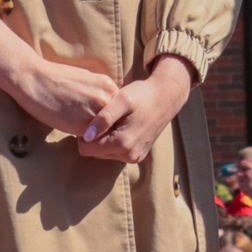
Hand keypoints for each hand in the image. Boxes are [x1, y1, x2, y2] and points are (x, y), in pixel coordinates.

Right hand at [3, 53, 122, 138]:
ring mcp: (96, 113)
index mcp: (109, 86)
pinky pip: (90, 139)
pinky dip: (84, 138)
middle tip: (93, 130)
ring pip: (103, 132)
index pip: (118, 110)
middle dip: (106, 128)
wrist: (34, 79)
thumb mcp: (87, 80)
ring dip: (96, 135)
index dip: (110, 118)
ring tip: (83, 130)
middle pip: (114, 122)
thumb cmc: (57, 79)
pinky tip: (72, 130)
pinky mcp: (82, 126)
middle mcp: (107, 99)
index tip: (101, 121)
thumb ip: (100, 93)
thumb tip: (109, 107)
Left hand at [78, 55, 193, 163]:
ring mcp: (135, 157)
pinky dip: (114, 141)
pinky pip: (115, 153)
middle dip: (95, 136)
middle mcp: (129, 155)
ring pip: (104, 153)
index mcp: (123, 143)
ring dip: (104, 139)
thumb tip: (86, 136)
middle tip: (106, 117)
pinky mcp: (138, 155)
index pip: (86, 149)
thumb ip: (103, 118)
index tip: (93, 118)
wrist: (166, 97)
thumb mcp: (121, 100)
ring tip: (115, 121)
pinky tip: (121, 126)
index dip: (84, 133)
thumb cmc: (142, 95)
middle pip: (94, 152)